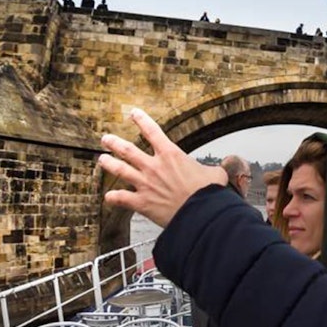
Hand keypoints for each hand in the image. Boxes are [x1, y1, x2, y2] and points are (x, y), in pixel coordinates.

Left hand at [98, 108, 227, 226]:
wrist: (201, 212)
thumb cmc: (209, 193)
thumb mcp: (216, 174)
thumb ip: (214, 169)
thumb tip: (224, 169)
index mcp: (171, 155)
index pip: (153, 131)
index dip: (141, 120)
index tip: (133, 113)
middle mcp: (154, 166)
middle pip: (128, 150)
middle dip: (115, 142)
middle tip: (106, 139)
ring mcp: (145, 184)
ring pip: (120, 170)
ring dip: (109, 164)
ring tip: (102, 160)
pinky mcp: (142, 202)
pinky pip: (121, 198)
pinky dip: (113, 197)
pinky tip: (108, 196)